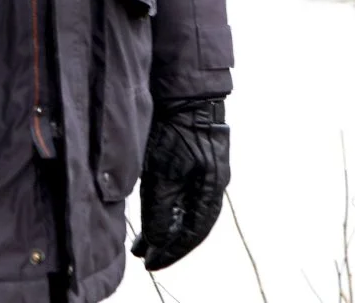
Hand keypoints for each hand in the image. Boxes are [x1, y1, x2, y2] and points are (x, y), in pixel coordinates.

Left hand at [131, 96, 229, 271]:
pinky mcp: (194, 160)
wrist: (186, 91)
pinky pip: (182, 194)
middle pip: (189, 224)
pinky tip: (151, 211)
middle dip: (165, 242)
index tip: (152, 263)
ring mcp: (205, 172)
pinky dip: (166, 208)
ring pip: (184, 210)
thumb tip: (156, 240)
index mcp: (211, 189)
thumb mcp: (164, 172)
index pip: (193, 233)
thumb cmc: (178, 128)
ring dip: (163, 225)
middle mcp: (213, 184)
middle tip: (144, 255)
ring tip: (141, 239)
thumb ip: (160, 208)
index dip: (172, 251)